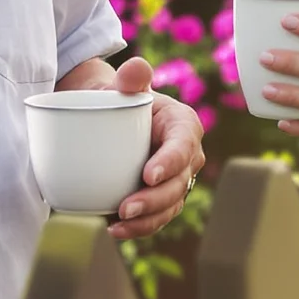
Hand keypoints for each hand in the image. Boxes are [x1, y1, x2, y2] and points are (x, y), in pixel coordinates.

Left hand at [106, 55, 203, 240]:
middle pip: (179, 182)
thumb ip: (131, 76)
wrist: (110, 119)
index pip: (183, 145)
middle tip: (126, 207)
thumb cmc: (120, 99)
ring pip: (169, 205)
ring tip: (118, 223)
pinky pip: (157, 217)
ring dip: (147, 219)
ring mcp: (177, 180)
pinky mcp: (162, 198)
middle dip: (155, 199)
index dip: (171, 162)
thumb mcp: (124, 85)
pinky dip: (139, 227)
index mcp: (183, 125)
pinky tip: (114, 229)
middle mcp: (187, 155)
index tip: (147, 175)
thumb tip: (135, 69)